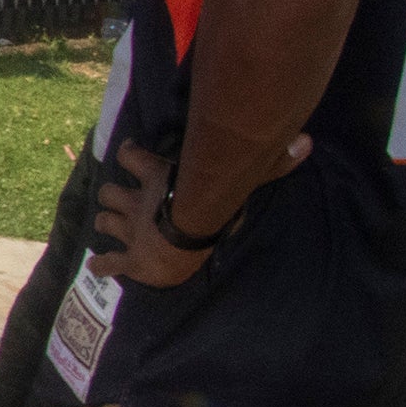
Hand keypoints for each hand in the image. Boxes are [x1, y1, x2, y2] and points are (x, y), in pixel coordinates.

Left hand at [89, 134, 307, 288]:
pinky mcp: (128, 260)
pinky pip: (106, 263)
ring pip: (102, 221)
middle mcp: (135, 202)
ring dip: (106, 222)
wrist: (188, 239)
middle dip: (112, 195)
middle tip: (121, 200)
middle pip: (108, 191)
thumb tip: (306, 141)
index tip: (129, 152)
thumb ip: (270, 161)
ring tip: (111, 226)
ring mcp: (128, 231)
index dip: (128, 153)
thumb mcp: (239, 175)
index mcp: (155, 178)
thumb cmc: (213, 204)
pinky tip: (99, 265)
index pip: (129, 154)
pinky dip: (101, 264)